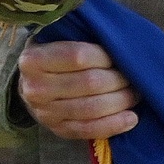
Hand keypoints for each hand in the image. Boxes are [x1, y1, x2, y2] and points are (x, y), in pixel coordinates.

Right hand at [17, 40, 138, 140]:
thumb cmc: (48, 52)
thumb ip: (74, 33)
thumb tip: (111, 33)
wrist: (29, 84)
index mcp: (33, 59)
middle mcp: (35, 88)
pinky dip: (114, 125)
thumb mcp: (51, 36)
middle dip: (118, 79)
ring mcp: (46, 113)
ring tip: (135, 93)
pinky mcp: (58, 130)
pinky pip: (90, 130)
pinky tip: (131, 118)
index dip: (104, 56)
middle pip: (89, 84)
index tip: (120, 53)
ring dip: (120, 101)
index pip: (77, 56)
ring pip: (92, 109)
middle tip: (134, 75)